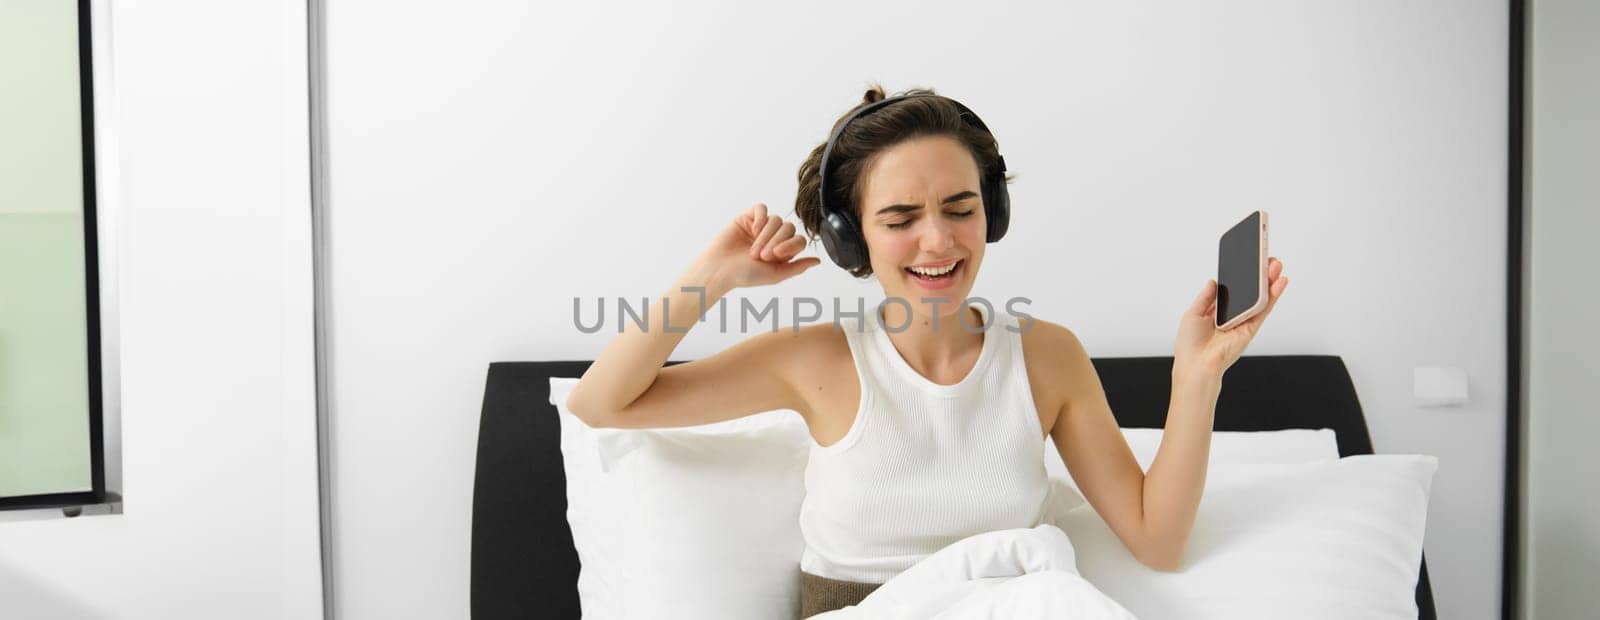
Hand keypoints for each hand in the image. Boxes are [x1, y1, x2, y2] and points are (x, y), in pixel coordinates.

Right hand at [694, 203, 821, 290]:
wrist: (719, 269)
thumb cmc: (744, 275)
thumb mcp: (775, 274)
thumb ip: (797, 267)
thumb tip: (818, 261)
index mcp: (783, 250)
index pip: (798, 239)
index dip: (791, 245)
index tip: (776, 256)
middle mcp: (774, 237)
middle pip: (789, 228)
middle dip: (777, 242)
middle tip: (762, 256)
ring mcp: (761, 226)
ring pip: (776, 219)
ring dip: (766, 235)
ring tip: (753, 250)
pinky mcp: (748, 217)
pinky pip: (762, 208)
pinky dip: (760, 218)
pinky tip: (753, 230)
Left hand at [1173, 257, 1288, 379]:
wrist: (1196, 365)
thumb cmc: (1190, 345)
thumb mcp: (1192, 314)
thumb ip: (1205, 297)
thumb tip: (1213, 281)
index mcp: (1216, 313)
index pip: (1232, 291)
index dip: (1240, 278)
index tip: (1248, 263)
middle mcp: (1232, 317)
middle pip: (1249, 293)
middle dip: (1259, 277)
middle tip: (1268, 260)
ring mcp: (1243, 322)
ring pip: (1260, 299)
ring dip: (1269, 282)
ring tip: (1276, 265)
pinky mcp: (1251, 329)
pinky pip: (1263, 310)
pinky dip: (1272, 296)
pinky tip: (1278, 283)